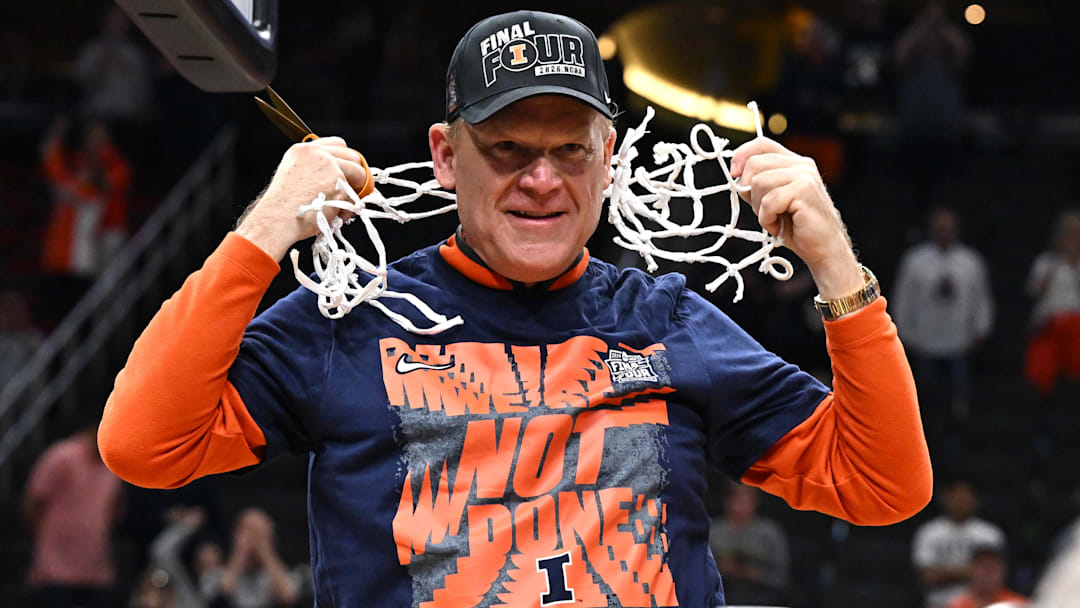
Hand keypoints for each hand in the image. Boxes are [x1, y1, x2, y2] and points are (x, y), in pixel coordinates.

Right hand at [236, 137, 368, 260]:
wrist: (278, 219)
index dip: (344, 159)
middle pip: (352, 156)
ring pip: (359, 173)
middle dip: (355, 173)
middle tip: (350, 189)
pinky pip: (356, 194)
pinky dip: (350, 206)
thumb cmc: (283, 207)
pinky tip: (337, 214)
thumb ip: (314, 170)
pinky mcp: (339, 182)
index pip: (337, 144)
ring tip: (342, 205)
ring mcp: (330, 166)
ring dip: (356, 189)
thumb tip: (337, 177)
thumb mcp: (293, 176)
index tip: (345, 172)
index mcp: (303, 150)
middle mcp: (318, 153)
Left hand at [730, 137, 862, 298]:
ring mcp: (804, 175)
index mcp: (793, 162)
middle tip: (762, 210)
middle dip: (749, 191)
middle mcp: (801, 164)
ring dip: (759, 208)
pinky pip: (769, 201)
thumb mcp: (773, 199)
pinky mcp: (805, 190)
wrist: (823, 249)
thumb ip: (759, 183)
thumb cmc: (797, 226)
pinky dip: (767, 219)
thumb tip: (735, 176)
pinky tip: (779, 227)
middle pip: (755, 164)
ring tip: (774, 219)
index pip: (762, 144)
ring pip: (758, 182)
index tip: (734, 175)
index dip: (742, 155)